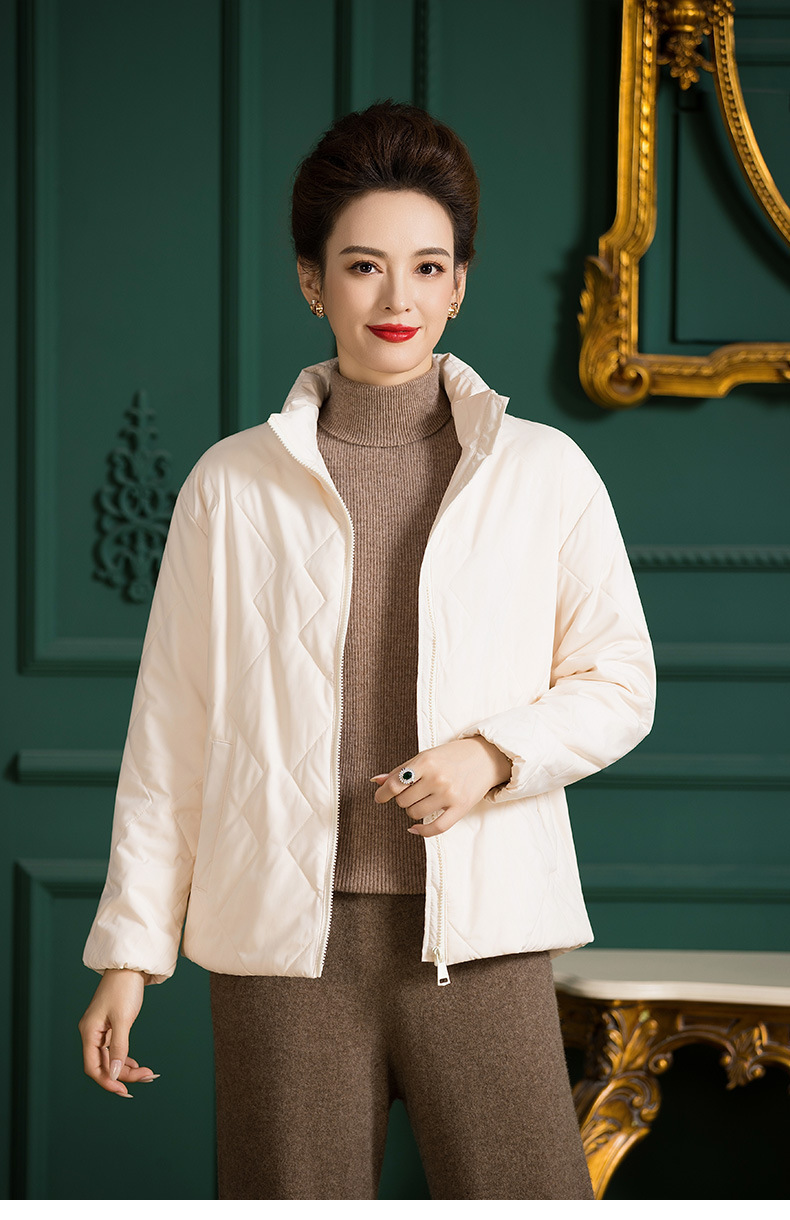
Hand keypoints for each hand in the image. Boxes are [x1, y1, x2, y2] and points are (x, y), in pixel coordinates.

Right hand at [78, 969, 156, 1096]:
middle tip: (147, 1078)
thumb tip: (113, 1073)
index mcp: (89, 1032)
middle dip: (123, 1075)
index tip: (125, 1091)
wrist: (130, 966)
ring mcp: (101, 1030)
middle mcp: (92, 1033)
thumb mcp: (123, 1019)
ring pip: (110, 1058)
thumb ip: (118, 1047)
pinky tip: (137, 1064)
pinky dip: (125, 1058)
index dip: (107, 1081)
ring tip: (147, 1073)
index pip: (92, 1067)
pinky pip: (114, 1049)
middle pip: (103, 1064)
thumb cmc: (124, 988)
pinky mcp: (110, 1025)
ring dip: (126, 1068)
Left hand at [371, 735, 511, 837]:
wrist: (484, 757)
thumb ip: (400, 770)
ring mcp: (449, 794)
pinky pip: (435, 828)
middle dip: (403, 799)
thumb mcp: (425, 757)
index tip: (379, 797)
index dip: (383, 793)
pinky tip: (415, 828)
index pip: (395, 784)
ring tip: (422, 800)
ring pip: (415, 814)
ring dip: (413, 810)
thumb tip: (375, 781)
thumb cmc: (450, 756)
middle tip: (412, 792)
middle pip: (403, 801)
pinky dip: (421, 831)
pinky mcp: (460, 808)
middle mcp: (438, 778)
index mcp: (427, 761)